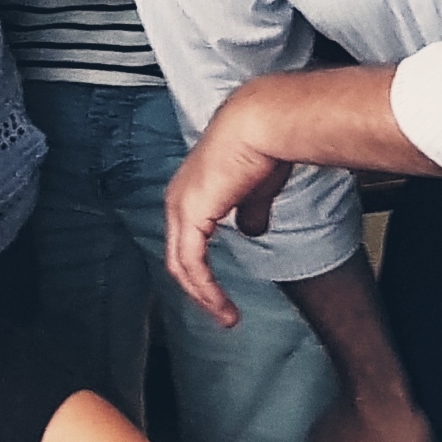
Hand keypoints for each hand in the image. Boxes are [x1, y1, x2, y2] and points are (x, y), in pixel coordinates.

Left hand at [162, 81, 296, 326]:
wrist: (261, 125)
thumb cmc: (262, 147)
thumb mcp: (256, 189)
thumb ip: (250, 212)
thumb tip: (252, 230)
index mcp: (191, 193)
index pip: (186, 241)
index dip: (202, 270)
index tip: (219, 291)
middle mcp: (178, 200)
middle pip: (179, 258)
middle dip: (199, 290)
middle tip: (221, 313)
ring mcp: (180, 207)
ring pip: (181, 265)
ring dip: (203, 296)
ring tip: (226, 317)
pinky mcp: (191, 215)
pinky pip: (191, 263)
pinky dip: (205, 288)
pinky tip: (221, 303)